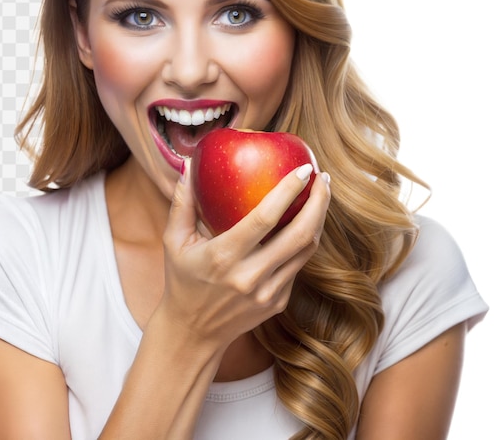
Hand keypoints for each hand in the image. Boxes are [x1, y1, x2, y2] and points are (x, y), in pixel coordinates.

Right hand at [157, 161, 330, 351]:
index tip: (304, 169)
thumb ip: (182, 203)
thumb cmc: (182, 281)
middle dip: (319, 202)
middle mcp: (251, 276)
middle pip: (300, 234)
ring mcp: (269, 293)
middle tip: (324, 178)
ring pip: (307, 250)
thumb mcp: (174, 241)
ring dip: (319, 219)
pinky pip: (299, 265)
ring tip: (322, 193)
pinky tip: (307, 221)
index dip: (289, 190)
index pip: (266, 218)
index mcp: (224, 257)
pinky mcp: (278, 302)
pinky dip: (306, 240)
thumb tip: (189, 165)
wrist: (193, 333)